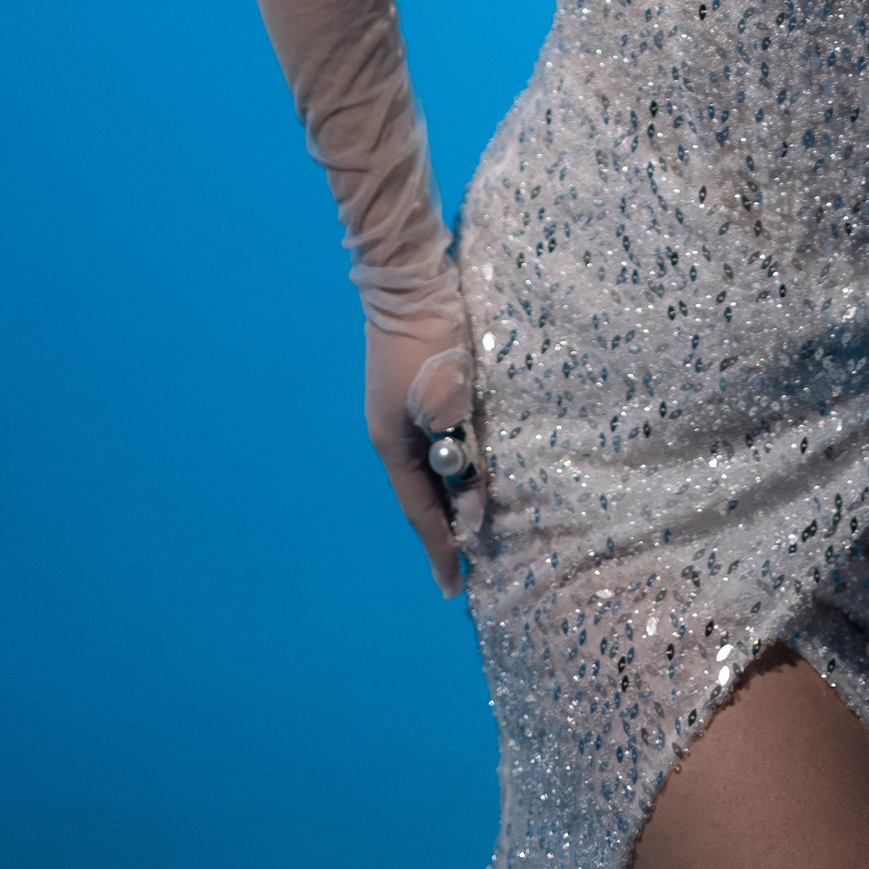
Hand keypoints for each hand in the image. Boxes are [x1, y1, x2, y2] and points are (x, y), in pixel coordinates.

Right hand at [365, 316, 483, 597]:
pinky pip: (438, 443)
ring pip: (432, 469)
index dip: (439, 549)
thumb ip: (459, 457)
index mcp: (391, 444)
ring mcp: (401, 411)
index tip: (455, 589)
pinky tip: (473, 468)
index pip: (419, 512)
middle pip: (422, 494)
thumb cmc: (427, 340)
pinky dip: (455, 465)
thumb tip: (475, 510)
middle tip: (472, 566)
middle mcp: (391, 434)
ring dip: (453, 497)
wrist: (410, 279)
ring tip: (476, 526)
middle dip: (446, 530)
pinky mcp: (417, 390)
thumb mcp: (446, 400)